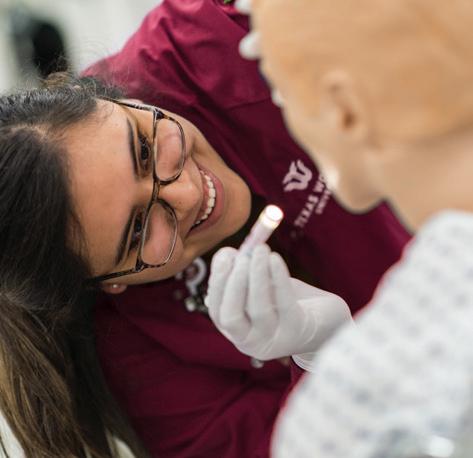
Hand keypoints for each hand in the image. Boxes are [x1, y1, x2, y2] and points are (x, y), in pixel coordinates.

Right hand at [206, 245, 350, 360]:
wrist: (329, 322)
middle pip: (231, 316)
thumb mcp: (264, 289)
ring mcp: (275, 340)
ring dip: (256, 276)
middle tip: (240, 256)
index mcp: (238, 332)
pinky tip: (275, 258)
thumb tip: (227, 254)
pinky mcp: (297, 330)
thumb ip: (244, 274)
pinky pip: (284, 302)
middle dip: (232, 283)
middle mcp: (252, 342)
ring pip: (258, 309)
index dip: (217, 283)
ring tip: (260, 250)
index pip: (218, 312)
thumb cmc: (290, 302)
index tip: (224, 256)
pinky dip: (277, 277)